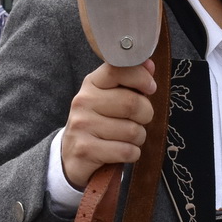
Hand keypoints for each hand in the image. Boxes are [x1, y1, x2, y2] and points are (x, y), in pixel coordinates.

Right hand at [60, 60, 155, 190]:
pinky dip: (132, 154)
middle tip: (139, 121)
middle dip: (146, 115)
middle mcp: (83, 101)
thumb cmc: (99, 124)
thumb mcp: (111, 99)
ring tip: (127, 139)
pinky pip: (126, 151)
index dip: (141, 77)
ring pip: (133, 131)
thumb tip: (149, 64)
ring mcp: (82, 125)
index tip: (150, 88)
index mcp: (92, 84)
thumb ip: (130, 82)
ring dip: (138, 138)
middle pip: (132, 103)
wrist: (71, 156)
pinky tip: (122, 151)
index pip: (118, 69)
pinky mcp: (85, 149)